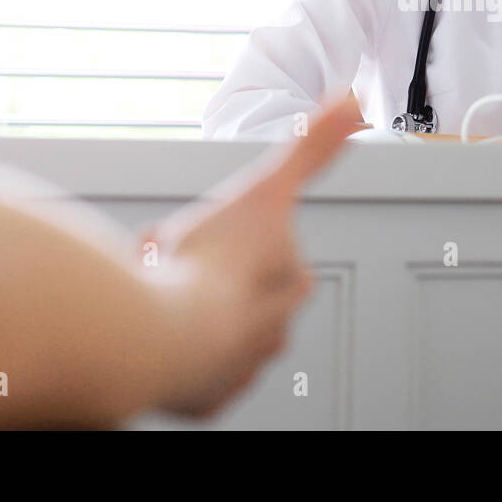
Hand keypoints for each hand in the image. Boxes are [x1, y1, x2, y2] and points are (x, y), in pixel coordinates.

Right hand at [146, 93, 356, 416]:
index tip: (205, 231)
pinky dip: (159, 345)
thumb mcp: (266, 184)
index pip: (265, 248)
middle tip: (170, 261)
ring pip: (199, 323)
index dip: (228, 231)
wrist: (158, 336)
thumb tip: (354, 100)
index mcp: (291, 285)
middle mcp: (270, 336)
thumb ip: (313, 142)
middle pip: (228, 287)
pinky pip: (175, 366)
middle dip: (197, 270)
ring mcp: (235, 371)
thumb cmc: (211, 263)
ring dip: (176, 305)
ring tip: (152, 291)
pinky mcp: (199, 402)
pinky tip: (147, 327)